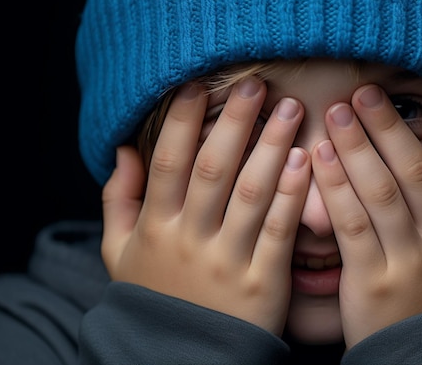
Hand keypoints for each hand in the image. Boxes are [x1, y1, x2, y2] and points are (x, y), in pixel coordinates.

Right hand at [101, 78, 310, 334]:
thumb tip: (123, 151)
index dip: (180, 120)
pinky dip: (290, 195)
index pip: (167, 162)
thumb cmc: (155, 297)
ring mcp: (226, 261)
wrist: (181, 359)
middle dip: (233, 122)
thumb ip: (117, 200)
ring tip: (290, 110)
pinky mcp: (261, 282)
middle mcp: (189, 239)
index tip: (197, 84)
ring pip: (249, 193)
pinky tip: (303, 162)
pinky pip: (277, 231)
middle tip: (255, 84)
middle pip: (212, 168)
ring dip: (269, 147)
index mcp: (155, 227)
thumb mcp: (119, 253)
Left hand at [311, 82, 421, 348]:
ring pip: (382, 192)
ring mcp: (408, 257)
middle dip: (390, 126)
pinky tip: (318, 158)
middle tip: (365, 91)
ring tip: (339, 112)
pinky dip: (336, 189)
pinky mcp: (372, 278)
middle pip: (415, 170)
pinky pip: (352, 226)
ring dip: (359, 148)